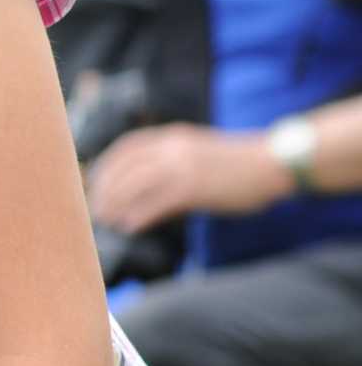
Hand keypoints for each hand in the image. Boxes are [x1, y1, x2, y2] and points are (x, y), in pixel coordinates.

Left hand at [86, 123, 290, 234]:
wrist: (272, 164)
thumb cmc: (236, 163)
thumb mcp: (197, 150)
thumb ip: (170, 160)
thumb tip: (143, 186)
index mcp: (172, 137)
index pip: (126, 148)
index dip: (106, 167)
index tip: (94, 183)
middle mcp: (172, 149)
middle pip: (124, 169)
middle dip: (105, 190)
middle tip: (95, 209)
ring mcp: (182, 168)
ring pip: (134, 186)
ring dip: (116, 205)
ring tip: (107, 221)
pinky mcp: (193, 189)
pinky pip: (156, 204)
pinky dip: (139, 216)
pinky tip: (130, 227)